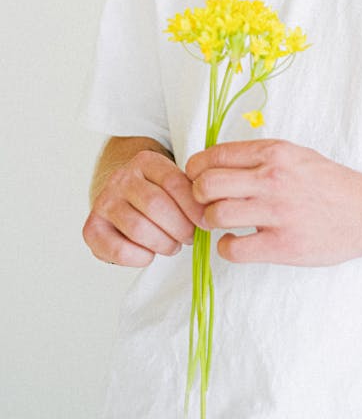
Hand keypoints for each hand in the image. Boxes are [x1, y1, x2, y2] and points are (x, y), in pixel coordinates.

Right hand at [83, 149, 205, 266]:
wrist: (119, 197)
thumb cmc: (155, 193)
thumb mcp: (172, 182)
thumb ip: (190, 192)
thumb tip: (212, 213)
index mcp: (146, 161)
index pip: (174, 182)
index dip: (194, 207)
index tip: (206, 222)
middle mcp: (122, 178)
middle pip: (156, 205)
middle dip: (179, 228)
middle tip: (189, 237)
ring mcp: (104, 202)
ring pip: (139, 228)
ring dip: (163, 244)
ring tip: (171, 245)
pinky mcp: (92, 228)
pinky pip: (118, 249)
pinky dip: (139, 257)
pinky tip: (148, 254)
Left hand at [185, 139, 361, 264]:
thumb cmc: (329, 184)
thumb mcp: (296, 155)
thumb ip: (260, 157)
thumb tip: (216, 163)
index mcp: (275, 152)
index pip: (215, 155)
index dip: (196, 168)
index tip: (196, 177)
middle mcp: (273, 178)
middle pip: (206, 184)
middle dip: (196, 195)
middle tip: (203, 202)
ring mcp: (277, 213)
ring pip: (215, 215)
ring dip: (208, 221)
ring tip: (218, 222)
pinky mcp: (282, 245)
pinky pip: (233, 248)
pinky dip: (226, 247)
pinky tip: (235, 242)